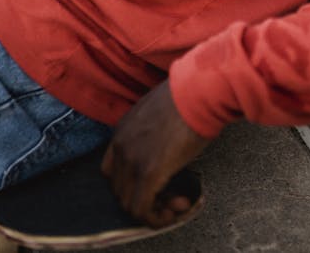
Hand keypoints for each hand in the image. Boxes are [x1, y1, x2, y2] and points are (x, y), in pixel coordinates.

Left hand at [101, 80, 210, 226]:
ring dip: (152, 209)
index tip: (156, 183)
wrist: (197, 91)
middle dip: (144, 198)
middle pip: (119, 188)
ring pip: (128, 203)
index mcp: (122, 130)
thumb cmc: (187, 96)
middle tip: (171, 195)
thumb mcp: (159, 112)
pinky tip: (174, 212)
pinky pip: (141, 209)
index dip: (132, 183)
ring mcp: (132, 159)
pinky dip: (155, 218)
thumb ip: (152, 132)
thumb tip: (164, 147)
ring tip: (176, 203)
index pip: (111, 169)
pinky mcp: (148, 172)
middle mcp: (120, 146)